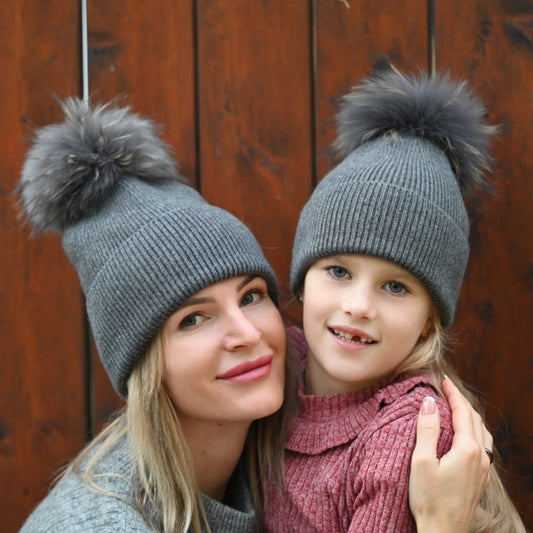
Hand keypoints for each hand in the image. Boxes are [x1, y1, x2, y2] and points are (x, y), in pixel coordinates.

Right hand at [409, 377, 491, 532]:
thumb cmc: (428, 499)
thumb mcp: (421, 461)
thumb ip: (427, 429)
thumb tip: (430, 402)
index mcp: (467, 449)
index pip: (463, 412)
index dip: (453, 393)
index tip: (443, 380)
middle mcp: (481, 457)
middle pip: (475, 419)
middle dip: (462, 401)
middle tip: (447, 388)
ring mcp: (484, 469)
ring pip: (483, 432)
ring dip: (470, 415)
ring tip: (456, 406)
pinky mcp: (481, 479)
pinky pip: (484, 446)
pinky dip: (475, 430)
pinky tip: (466, 434)